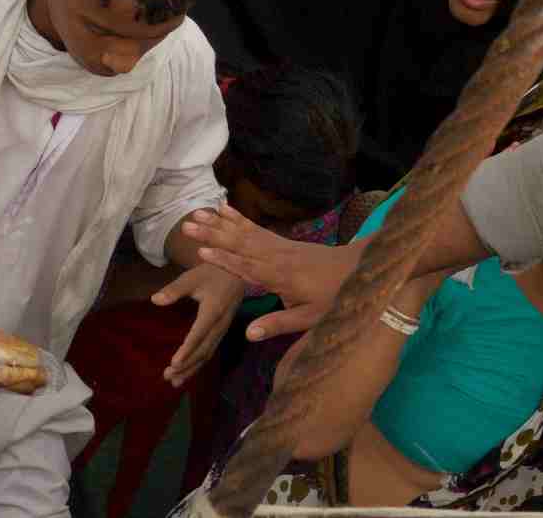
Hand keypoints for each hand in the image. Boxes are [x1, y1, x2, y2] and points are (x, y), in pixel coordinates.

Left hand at [152, 263, 244, 386]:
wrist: (238, 272)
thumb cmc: (213, 272)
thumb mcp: (192, 277)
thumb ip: (175, 290)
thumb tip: (155, 300)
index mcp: (214, 310)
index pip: (199, 334)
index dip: (187, 349)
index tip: (174, 363)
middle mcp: (220, 324)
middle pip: (204, 349)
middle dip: (187, 365)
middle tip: (168, 376)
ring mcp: (223, 329)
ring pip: (208, 353)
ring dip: (192, 368)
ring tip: (175, 381)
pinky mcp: (222, 331)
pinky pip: (211, 350)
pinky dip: (199, 363)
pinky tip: (187, 372)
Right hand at [181, 204, 353, 341]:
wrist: (355, 269)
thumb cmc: (333, 298)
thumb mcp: (309, 318)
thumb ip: (278, 324)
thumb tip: (248, 334)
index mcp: (280, 277)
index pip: (247, 268)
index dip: (224, 261)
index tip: (201, 253)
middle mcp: (276, 256)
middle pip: (239, 244)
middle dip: (212, 234)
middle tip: (187, 226)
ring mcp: (278, 245)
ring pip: (244, 232)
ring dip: (218, 222)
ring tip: (196, 213)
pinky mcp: (281, 241)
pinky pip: (256, 227)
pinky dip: (238, 217)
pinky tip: (223, 208)